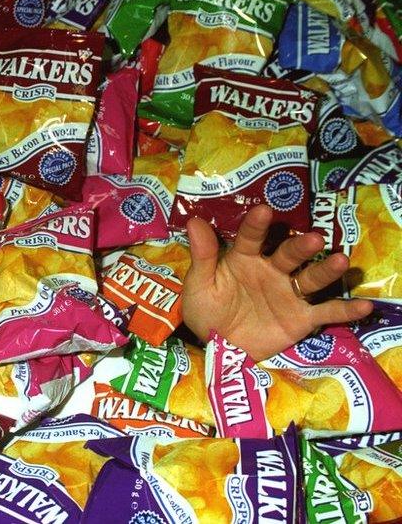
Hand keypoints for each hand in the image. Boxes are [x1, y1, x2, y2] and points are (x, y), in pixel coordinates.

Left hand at [182, 205, 372, 360]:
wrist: (219, 348)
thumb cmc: (207, 311)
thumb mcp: (199, 285)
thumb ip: (202, 256)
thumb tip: (193, 222)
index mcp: (244, 259)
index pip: (251, 238)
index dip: (256, 225)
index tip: (263, 209)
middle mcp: (271, 271)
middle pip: (288, 254)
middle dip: (300, 246)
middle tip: (313, 238)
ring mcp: (288, 293)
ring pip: (310, 278)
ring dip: (325, 269)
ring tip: (340, 260)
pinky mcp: (301, 318)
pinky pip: (326, 313)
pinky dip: (345, 310)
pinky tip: (364, 306)